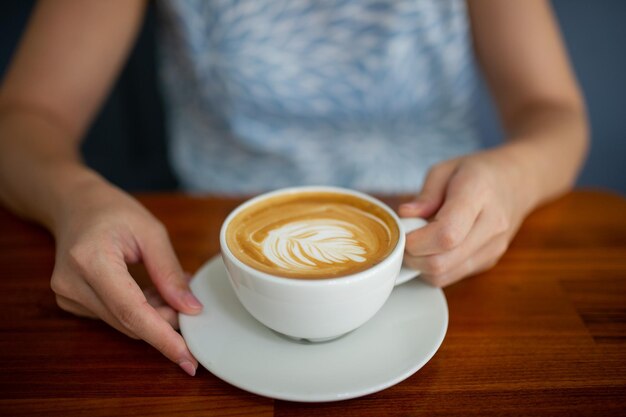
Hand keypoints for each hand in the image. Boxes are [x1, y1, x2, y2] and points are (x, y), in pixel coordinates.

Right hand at [50, 178, 202, 375]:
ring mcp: (67, 296)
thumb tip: (191, 308)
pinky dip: (138, 310)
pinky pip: (114, 317)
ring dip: (153, 315)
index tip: (188, 358)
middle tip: (191, 306)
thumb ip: (169, 272)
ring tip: (170, 290)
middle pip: (129, 321)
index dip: (163, 337)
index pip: (131, 311)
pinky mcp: (71, 302)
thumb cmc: (112, 211)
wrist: (74, 205)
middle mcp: (72, 283)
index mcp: (91, 260)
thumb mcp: (150, 232)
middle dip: (165, 321)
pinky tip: (151, 292)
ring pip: (123, 323)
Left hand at [399, 149, 533, 286]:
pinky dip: (434, 268)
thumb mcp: (445, 170)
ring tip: (420, 242)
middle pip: (442, 262)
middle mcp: (491, 226)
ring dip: (421, 266)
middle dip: (412, 256)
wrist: (518, 182)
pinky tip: (434, 248)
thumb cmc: (477, 173)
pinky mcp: (488, 262)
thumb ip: (425, 195)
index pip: (446, 233)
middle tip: (405, 239)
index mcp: (478, 195)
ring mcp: (493, 248)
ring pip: (444, 275)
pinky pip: (452, 276)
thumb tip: (405, 216)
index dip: (416, 240)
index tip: (404, 231)